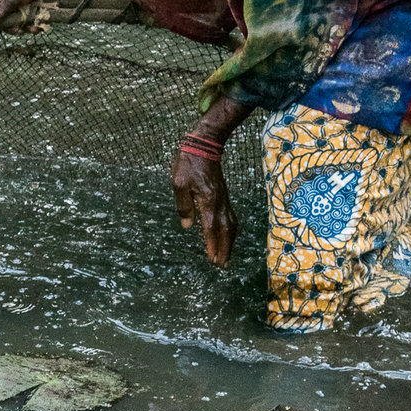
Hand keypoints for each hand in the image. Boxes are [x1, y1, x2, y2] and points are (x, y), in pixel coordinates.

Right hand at [0, 0, 60, 32]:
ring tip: (33, 29)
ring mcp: (16, 0)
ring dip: (24, 26)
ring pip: (16, 19)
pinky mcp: (27, 3)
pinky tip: (37, 27)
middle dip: (12, 27)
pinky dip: (31, 22)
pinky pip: (26, 16)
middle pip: (2, 18)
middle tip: (20, 31)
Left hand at [172, 149, 237, 266]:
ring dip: (230, 242)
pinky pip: (231, 217)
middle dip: (224, 249)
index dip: (212, 244)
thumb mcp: (179, 183)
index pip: (211, 227)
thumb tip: (188, 226)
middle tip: (221, 265)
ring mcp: (224, 199)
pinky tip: (228, 237)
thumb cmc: (189, 163)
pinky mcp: (224, 196)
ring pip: (231, 225)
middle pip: (225, 230)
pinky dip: (231, 231)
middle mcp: (220, 202)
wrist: (205, 145)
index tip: (212, 259)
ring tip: (226, 257)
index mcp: (208, 199)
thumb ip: (184, 205)